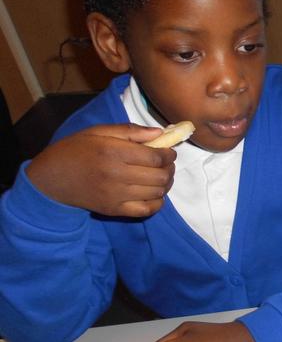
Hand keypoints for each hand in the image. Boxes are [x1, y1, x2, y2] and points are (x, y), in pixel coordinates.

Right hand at [25, 124, 175, 216]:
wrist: (52, 178)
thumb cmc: (76, 150)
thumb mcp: (98, 132)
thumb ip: (130, 131)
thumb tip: (160, 134)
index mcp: (113, 152)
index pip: (156, 157)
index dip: (169, 154)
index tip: (169, 152)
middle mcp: (116, 175)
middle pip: (160, 176)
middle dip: (169, 168)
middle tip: (166, 164)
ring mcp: (116, 196)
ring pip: (157, 193)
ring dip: (165, 184)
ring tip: (160, 176)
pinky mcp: (114, 210)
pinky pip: (147, 210)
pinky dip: (157, 202)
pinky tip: (153, 193)